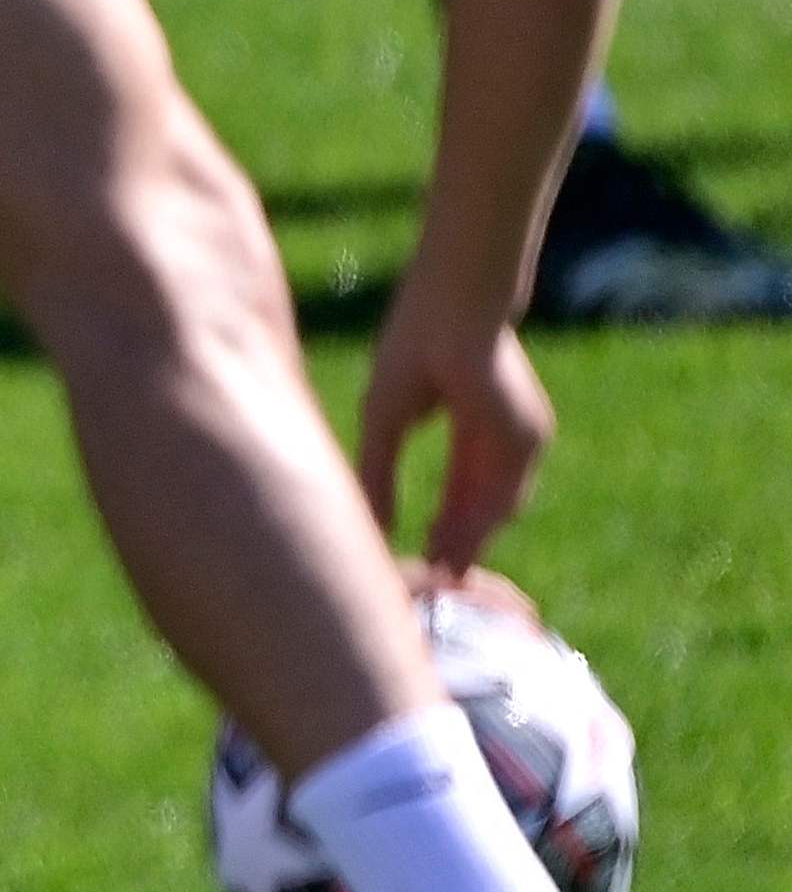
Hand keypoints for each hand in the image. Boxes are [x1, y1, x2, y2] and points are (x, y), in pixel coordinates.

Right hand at [356, 277, 553, 569]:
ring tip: (440, 575)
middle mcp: (500, 437)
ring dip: (466, 544)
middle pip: (479, 502)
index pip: (461, 485)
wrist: (453, 310)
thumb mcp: (384, 420)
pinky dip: (476, 528)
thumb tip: (368, 518)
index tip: (422, 555)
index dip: (442, 521)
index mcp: (470, 424)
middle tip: (434, 581)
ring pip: (493, 506)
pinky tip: (452, 550)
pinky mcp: (523, 439)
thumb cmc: (413, 349)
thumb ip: (379, 470)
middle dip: (456, 542)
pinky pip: (502, 496)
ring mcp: (516, 439)